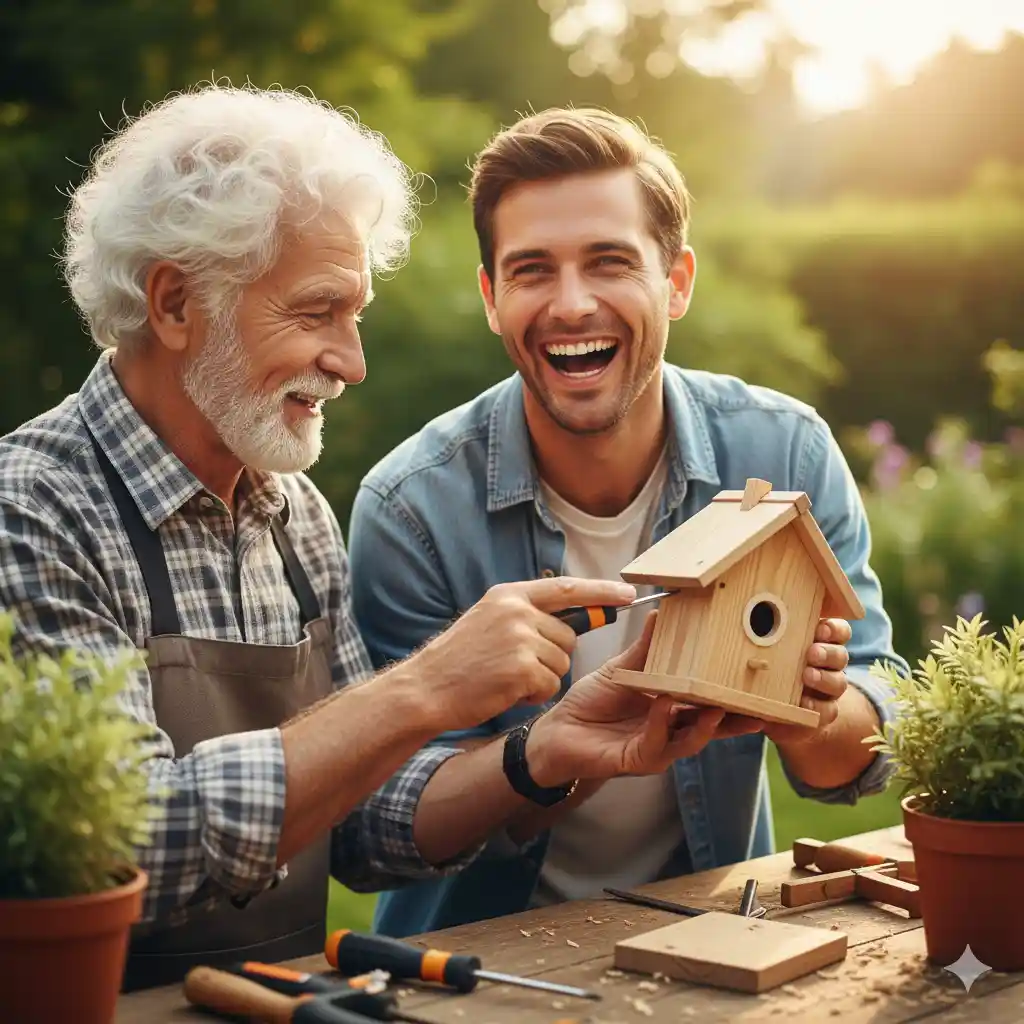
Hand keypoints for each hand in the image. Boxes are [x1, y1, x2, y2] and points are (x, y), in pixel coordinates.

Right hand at [406, 576, 635, 733]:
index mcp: (510, 595)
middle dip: (553, 656)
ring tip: (505, 677)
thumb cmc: (459, 660)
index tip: (629, 594)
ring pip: (562, 663)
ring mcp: (520, 639)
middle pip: (568, 636)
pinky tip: (505, 691)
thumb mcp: (490, 620)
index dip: (602, 592)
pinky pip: (550, 685)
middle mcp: (517, 612)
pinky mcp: (521, 669)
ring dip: (542, 677)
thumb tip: (580, 616)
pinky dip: (533, 694)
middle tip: (515, 665)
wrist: (425, 689)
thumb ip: (529, 614)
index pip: (568, 588)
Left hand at [525, 612, 763, 785]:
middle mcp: (671, 730)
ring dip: (706, 724)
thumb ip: (646, 649)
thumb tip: (662, 614)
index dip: (734, 696)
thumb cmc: (591, 702)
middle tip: (759, 705)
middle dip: (737, 718)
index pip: (711, 702)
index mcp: (672, 709)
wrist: (559, 729)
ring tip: (717, 706)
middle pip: (713, 726)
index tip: (758, 684)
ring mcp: (657, 748)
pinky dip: (662, 723)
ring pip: (691, 740)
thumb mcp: (623, 670)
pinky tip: (664, 704)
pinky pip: (656, 743)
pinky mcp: (637, 759)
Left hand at [762, 617, 851, 747]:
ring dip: (824, 678)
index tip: (819, 628)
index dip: (833, 629)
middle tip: (811, 653)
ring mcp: (829, 690)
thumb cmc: (769, 673)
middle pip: (840, 655)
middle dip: (827, 652)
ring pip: (839, 682)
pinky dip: (817, 706)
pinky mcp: (824, 713)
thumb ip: (763, 641)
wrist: (779, 712)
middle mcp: (829, 665)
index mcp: (820, 643)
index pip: (838, 631)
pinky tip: (803, 703)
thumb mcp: (766, 654)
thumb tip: (742, 628)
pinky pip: (829, 710)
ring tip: (807, 675)